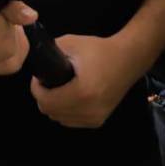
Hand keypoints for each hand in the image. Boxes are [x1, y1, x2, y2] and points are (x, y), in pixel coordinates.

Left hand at [30, 31, 147, 128]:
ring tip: (57, 89)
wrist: (128, 59)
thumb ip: (52, 50)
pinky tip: (68, 98)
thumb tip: (38, 59)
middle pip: (51, 112)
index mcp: (81, 92)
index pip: (46, 101)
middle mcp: (88, 110)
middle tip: (46, 83)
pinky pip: (72, 122)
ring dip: (54, 106)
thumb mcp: (72, 43)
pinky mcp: (99, 120)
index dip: (36, 89)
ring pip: (60, 119)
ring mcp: (94, 118)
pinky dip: (65, 112)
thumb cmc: (100, 50)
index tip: (38, 78)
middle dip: (43, 97)